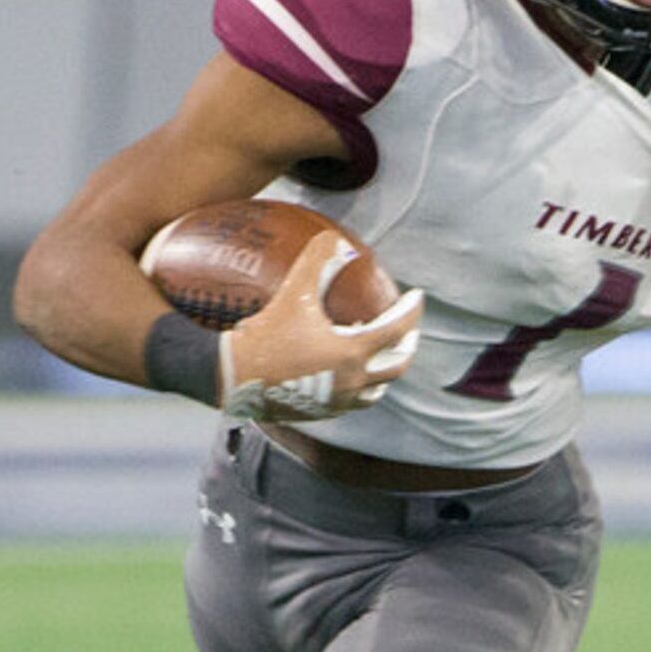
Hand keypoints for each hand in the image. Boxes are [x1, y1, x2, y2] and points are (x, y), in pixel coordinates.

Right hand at [219, 235, 423, 420]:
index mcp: (352, 353)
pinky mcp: (321, 412)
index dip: (412, 310)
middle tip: (407, 329)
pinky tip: (346, 370)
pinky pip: (351, 401)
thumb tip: (335, 239)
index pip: (397, 330)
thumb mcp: (293, 293)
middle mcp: (352, 382)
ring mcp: (338, 401)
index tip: (417, 297)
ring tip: (379, 353)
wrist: (233, 377)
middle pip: (397, 366)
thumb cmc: (265, 334)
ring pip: (376, 390)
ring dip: (384, 370)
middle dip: (407, 345)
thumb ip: (316, 262)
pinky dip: (359, 384)